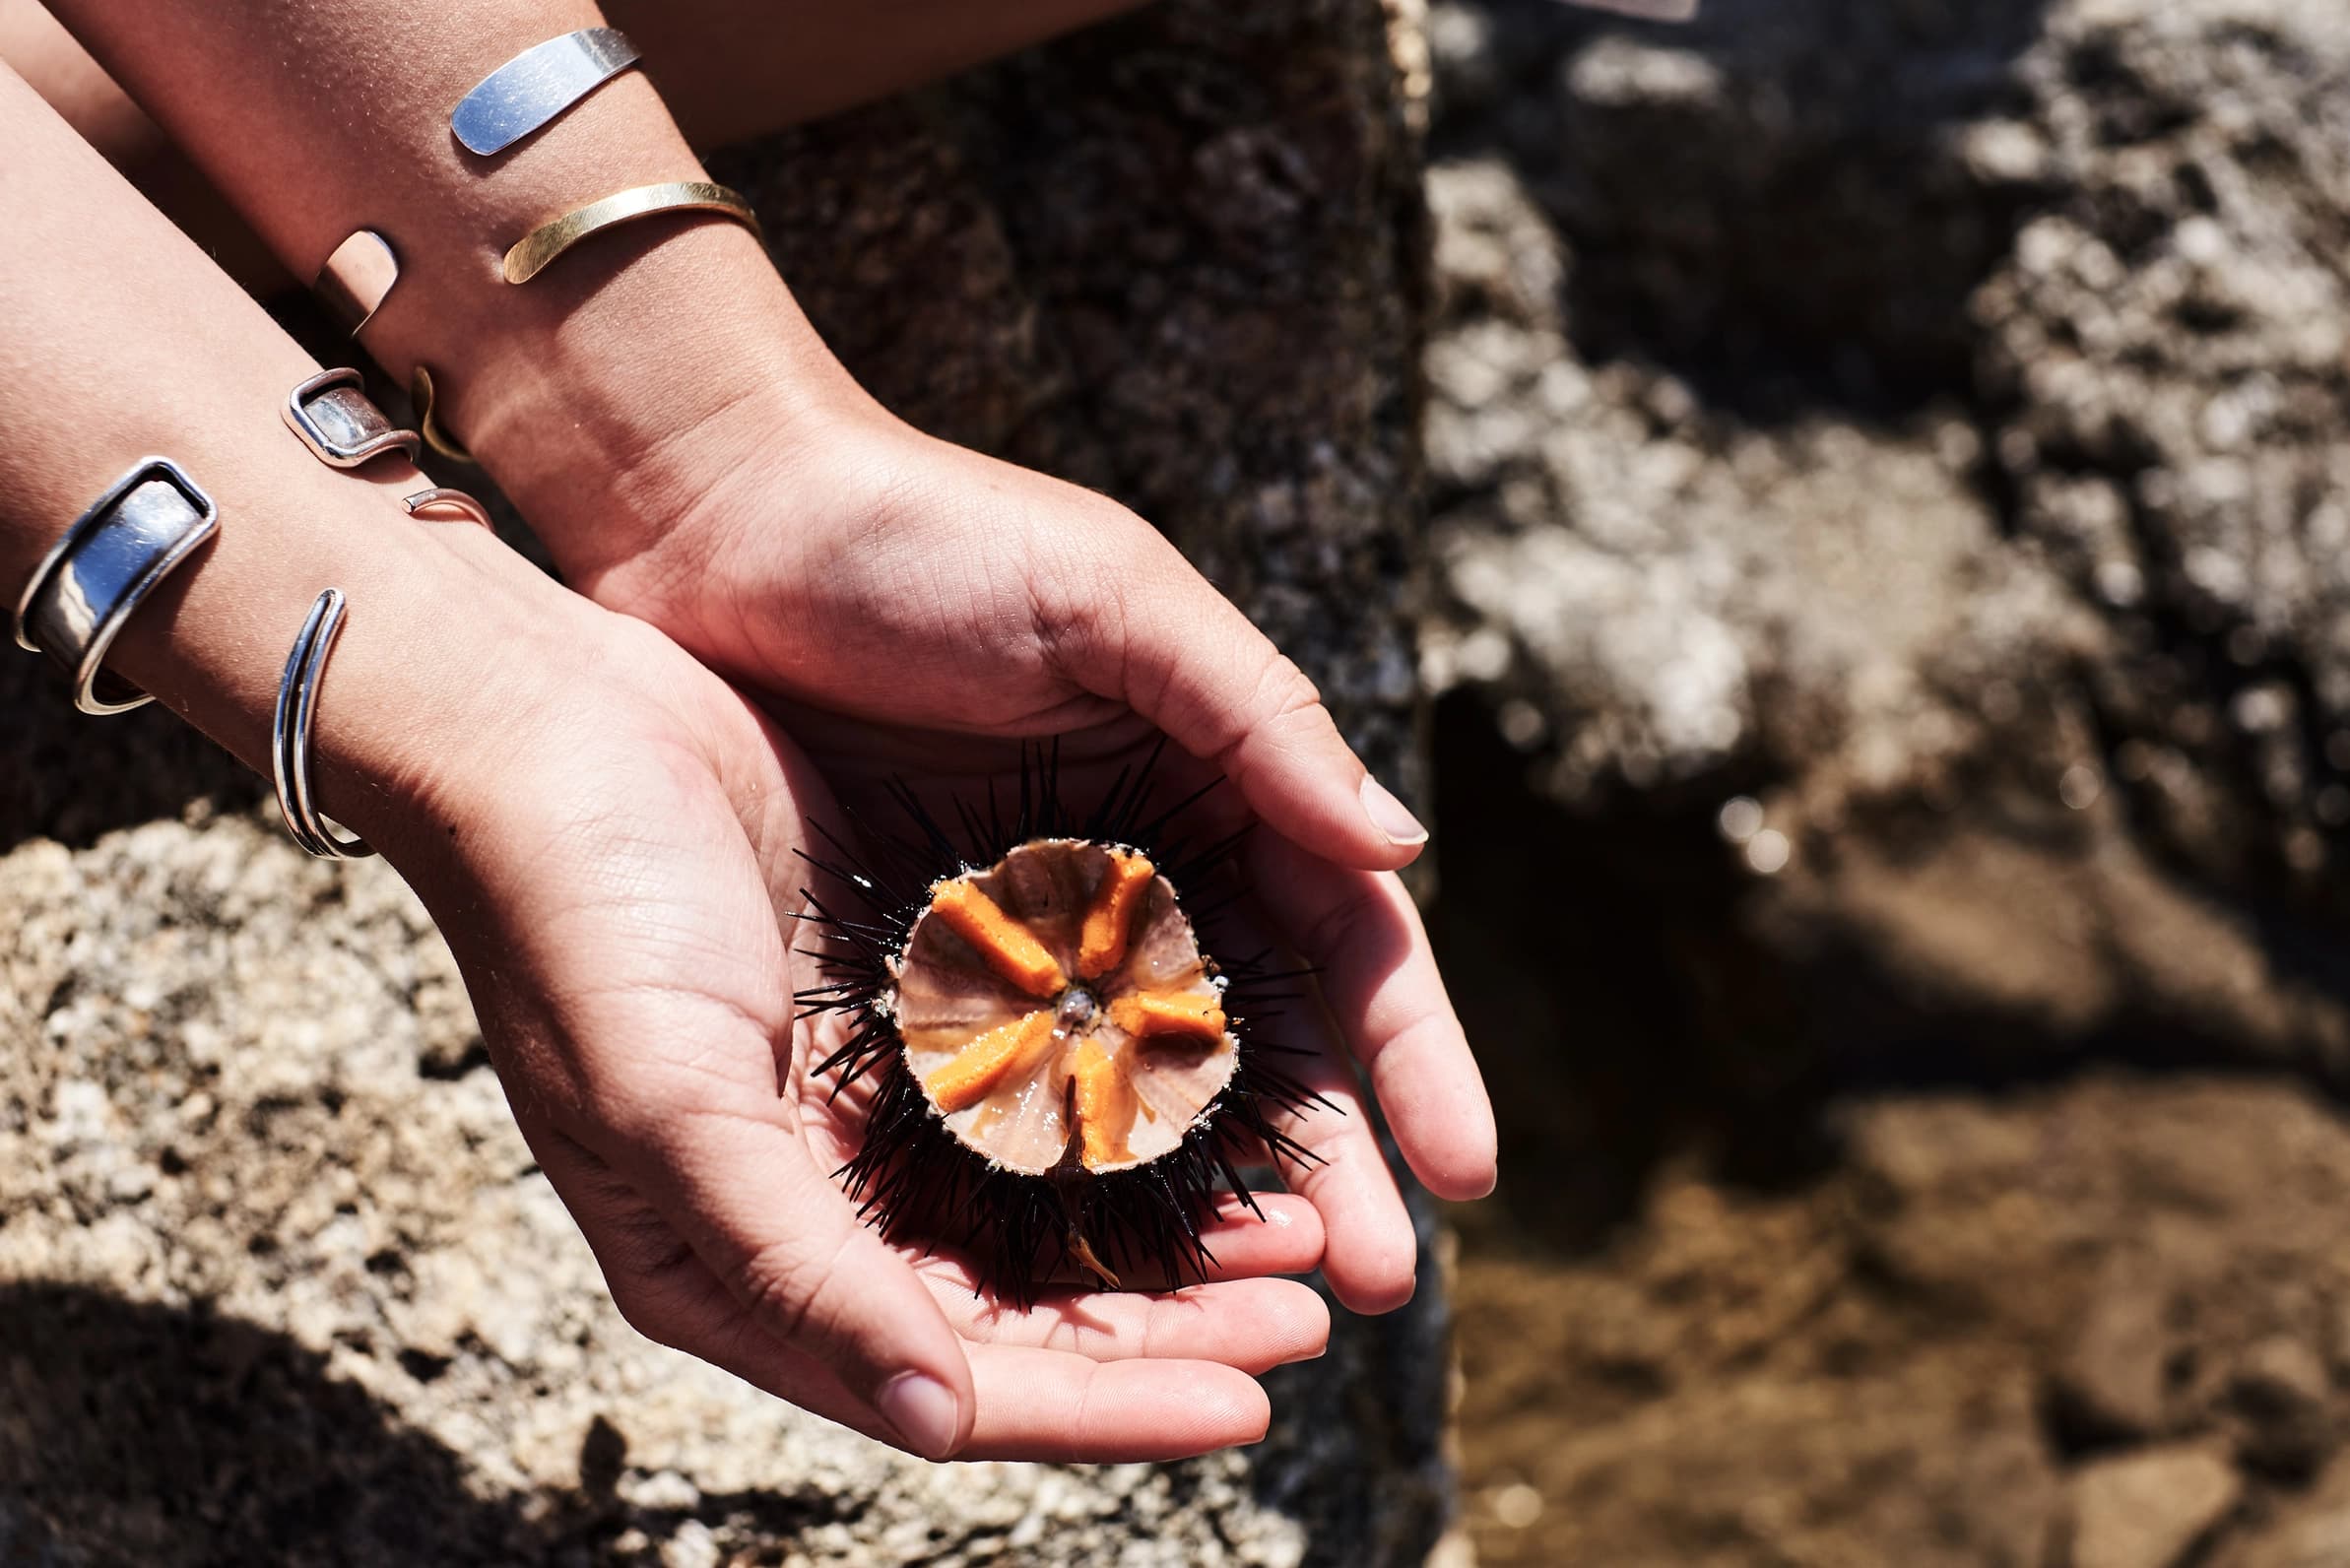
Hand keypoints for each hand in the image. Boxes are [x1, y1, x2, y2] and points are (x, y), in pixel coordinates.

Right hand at [377, 574, 1336, 1461]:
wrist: (545, 717)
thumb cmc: (577, 916)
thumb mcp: (674, 1107)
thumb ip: (800, 1272)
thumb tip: (941, 1417)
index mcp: (741, 1264)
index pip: (958, 1376)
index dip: (1107, 1400)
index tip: (1253, 1400)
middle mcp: (814, 1201)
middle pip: (1025, 1305)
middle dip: (1175, 1321)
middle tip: (1320, 1308)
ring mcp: (863, 1102)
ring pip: (1048, 1200)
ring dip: (1172, 1219)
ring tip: (1305, 1223)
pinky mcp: (901, 1003)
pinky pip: (1039, 1079)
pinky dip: (1128, 1102)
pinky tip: (1218, 1093)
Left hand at [517, 393, 1501, 1315]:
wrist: (718, 521)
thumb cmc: (925, 535)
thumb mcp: (1110, 599)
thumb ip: (1254, 718)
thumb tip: (1401, 848)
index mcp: (1218, 785)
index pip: (1348, 943)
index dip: (1412, 1057)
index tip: (1466, 1172)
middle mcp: (1143, 876)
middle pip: (1265, 1049)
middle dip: (1332, 1169)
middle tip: (1373, 1288)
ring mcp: (1034, 936)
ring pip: (1148, 1098)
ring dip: (1209, 1204)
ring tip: (1256, 1311)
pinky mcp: (924, 969)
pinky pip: (1008, 1091)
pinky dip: (1061, 1177)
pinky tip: (1093, 1264)